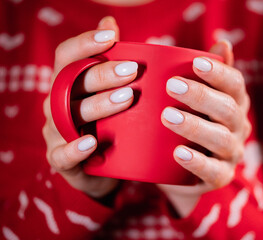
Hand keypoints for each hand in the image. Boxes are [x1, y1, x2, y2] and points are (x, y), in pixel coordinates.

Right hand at [42, 17, 136, 198]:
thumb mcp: (109, 92)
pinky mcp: (60, 159)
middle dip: (101, 74)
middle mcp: (57, 104)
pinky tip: (92, 143)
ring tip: (127, 98)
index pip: (66, 57)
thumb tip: (110, 21)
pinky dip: (75, 148)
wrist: (101, 167)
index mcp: (67, 85)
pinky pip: (62, 155)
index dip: (85, 43)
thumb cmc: (107, 124)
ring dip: (98, 105)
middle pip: (70, 83)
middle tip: (132, 70)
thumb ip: (109, 60)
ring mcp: (56, 131)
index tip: (111, 35)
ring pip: (68, 115)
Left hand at [158, 41, 250, 216]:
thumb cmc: (186, 122)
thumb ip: (203, 72)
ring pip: (221, 139)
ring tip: (168, 116)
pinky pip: (214, 172)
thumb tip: (222, 43)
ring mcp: (231, 153)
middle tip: (172, 85)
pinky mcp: (220, 177)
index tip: (196, 62)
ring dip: (195, 126)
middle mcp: (237, 126)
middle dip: (202, 96)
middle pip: (228, 109)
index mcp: (233, 102)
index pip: (235, 84)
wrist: (180, 167)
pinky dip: (197, 162)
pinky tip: (178, 152)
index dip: (219, 72)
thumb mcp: (192, 97)